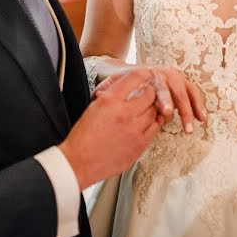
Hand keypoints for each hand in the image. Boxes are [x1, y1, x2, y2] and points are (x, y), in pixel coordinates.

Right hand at [59, 69, 161, 189]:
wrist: (80, 161)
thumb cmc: (84, 136)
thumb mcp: (94, 106)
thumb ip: (113, 95)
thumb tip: (130, 87)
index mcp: (110, 100)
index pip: (135, 78)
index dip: (144, 74)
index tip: (147, 75)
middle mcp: (124, 112)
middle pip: (150, 94)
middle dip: (150, 92)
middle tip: (147, 95)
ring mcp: (134, 129)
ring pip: (155, 111)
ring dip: (151, 108)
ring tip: (143, 111)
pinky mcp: (140, 144)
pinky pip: (156, 128)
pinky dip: (153, 123)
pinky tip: (145, 124)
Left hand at [95, 65, 206, 133]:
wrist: (131, 73)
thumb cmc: (121, 83)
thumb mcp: (110, 87)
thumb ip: (106, 90)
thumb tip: (99, 95)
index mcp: (146, 73)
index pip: (156, 85)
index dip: (161, 98)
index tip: (164, 112)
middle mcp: (162, 72)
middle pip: (172, 86)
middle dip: (176, 103)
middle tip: (176, 119)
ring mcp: (174, 77)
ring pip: (185, 90)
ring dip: (189, 107)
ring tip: (191, 126)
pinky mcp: (182, 83)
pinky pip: (193, 92)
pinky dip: (198, 104)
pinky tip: (201, 117)